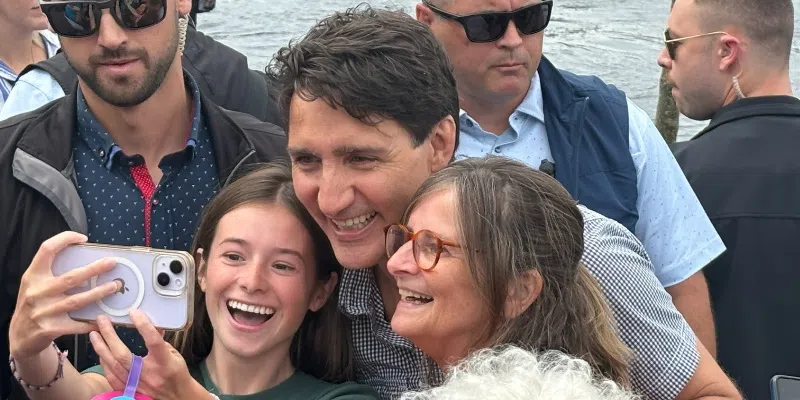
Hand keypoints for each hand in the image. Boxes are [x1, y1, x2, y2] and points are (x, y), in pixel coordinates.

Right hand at [9, 232, 118, 359]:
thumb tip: (86, 260)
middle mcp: (37, 292)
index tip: (83, 238)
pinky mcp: (50, 328)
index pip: (46, 250)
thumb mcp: (34, 285)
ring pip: (77, 300)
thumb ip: (51, 273)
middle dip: (94, 269)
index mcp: (33, 276)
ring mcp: (43, 311)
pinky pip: (77, 324)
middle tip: (112, 262)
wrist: (20, 336)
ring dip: (98, 293)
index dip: (64, 239)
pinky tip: (104, 318)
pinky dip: (91, 322)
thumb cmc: (33, 305)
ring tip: (114, 286)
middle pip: (71, 277)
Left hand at [90, 310, 199, 399]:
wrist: (177, 398)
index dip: (143, 325)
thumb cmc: (177, 374)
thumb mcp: (175, 354)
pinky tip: (100, 353)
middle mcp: (149, 374)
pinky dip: (104, 364)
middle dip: (109, 336)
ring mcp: (137, 385)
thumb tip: (151, 325)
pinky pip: (111, 378)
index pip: (153, 341)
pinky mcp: (130, 391)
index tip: (134, 312)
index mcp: (164, 363)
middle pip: (123, 355)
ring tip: (94, 334)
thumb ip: (160, 341)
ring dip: (101, 349)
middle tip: (101, 321)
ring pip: (113, 366)